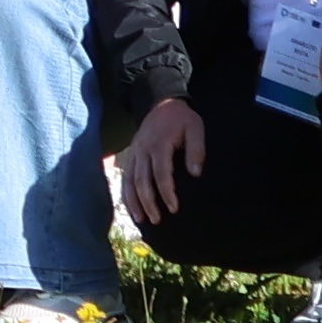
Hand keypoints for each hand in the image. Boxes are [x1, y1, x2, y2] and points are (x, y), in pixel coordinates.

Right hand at [110, 96, 210, 234]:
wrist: (161, 102)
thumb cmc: (182, 119)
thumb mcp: (195, 128)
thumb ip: (196, 149)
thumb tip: (195, 174)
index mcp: (159, 144)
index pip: (161, 172)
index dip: (166, 192)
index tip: (174, 208)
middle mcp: (143, 150)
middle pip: (142, 180)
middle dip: (148, 202)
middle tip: (158, 220)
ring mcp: (134, 153)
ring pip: (130, 180)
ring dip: (134, 201)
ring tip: (141, 219)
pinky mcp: (131, 155)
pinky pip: (125, 177)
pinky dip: (126, 194)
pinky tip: (132, 208)